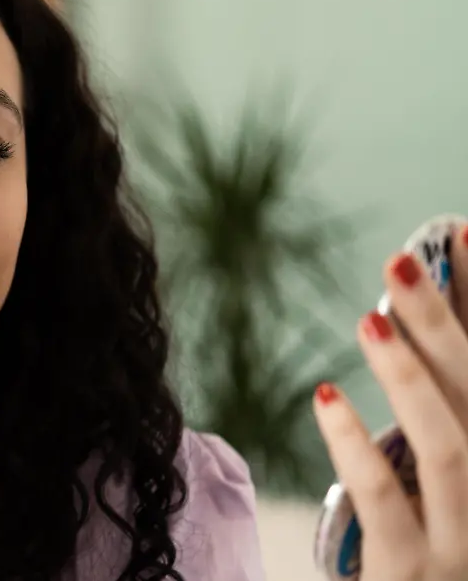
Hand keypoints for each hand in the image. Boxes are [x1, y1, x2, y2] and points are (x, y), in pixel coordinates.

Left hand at [315, 224, 467, 580]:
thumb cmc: (422, 545)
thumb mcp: (433, 475)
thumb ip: (429, 402)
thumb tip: (397, 318)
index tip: (460, 232)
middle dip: (448, 323)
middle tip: (403, 257)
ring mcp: (464, 540)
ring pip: (450, 447)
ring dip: (412, 376)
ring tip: (370, 315)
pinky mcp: (412, 572)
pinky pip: (386, 501)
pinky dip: (356, 445)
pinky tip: (326, 395)